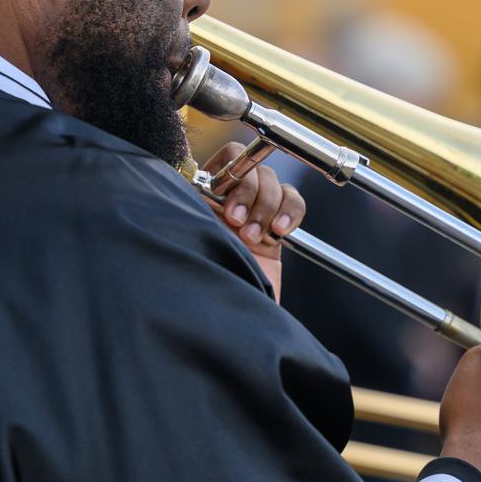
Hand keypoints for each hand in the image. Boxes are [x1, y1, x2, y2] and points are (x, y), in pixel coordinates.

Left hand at [203, 143, 305, 299]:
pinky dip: (290, 212)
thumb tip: (194, 174)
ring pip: (275, 184)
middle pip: (254, 167)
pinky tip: (279, 231)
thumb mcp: (188, 233)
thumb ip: (194, 202)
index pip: (227, 158)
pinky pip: (293, 204)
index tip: (223, 194)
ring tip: (253, 236)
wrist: (222, 323)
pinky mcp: (273, 232)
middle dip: (249, 192)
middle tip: (236, 222)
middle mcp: (227, 199)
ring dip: (267, 206)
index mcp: (201, 193)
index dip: (232, 170)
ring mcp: (252, 215)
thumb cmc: (194, 281)